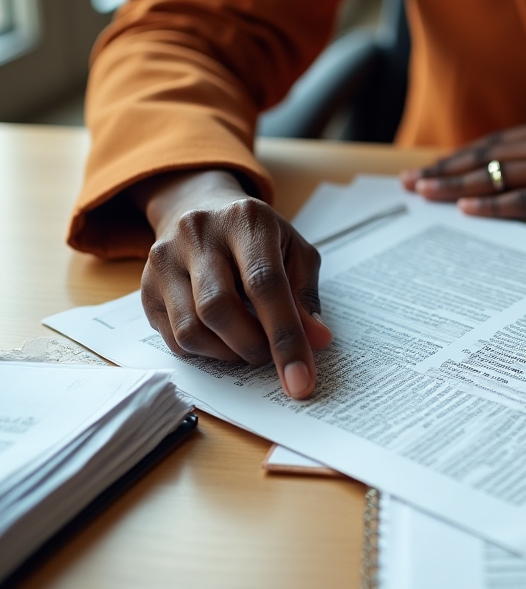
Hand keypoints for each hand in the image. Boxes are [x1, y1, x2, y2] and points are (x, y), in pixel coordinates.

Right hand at [132, 170, 332, 398]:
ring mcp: (165, 260)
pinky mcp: (146, 287)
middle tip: (271, 355)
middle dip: (253, 347)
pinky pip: (173, 338)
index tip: (301, 381)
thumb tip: (317, 340)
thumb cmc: (257, 237)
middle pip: (220, 309)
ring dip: (228, 353)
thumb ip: (305, 295)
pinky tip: (223, 337)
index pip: (266, 285)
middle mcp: (198, 234)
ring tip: (249, 344)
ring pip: (191, 330)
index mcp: (246, 220)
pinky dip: (206, 351)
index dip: (286, 337)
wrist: (198, 207)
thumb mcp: (294, 252)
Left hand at [401, 110, 525, 230]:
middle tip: (411, 183)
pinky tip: (468, 211)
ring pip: (498, 174)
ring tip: (423, 195)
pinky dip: (493, 206)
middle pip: (488, 154)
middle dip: (445, 168)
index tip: (432, 167)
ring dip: (456, 186)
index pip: (498, 141)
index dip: (462, 155)